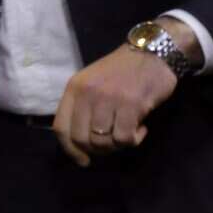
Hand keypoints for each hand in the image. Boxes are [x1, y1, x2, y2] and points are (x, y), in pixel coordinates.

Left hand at [53, 44, 176, 166]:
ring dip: (117, 145)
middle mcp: (87, 94)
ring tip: (128, 133)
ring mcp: (109, 99)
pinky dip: (134, 140)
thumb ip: (82, 107)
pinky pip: (125, 138)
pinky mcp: (132, 105)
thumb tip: (79, 144)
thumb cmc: (121, 71)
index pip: (61, 128)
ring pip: (103, 141)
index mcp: (74, 88)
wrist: (152, 52)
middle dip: (97, 150)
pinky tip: (141, 128)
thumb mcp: (92, 82)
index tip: (82, 160)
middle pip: (81, 139)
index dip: (70, 149)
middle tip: (112, 144)